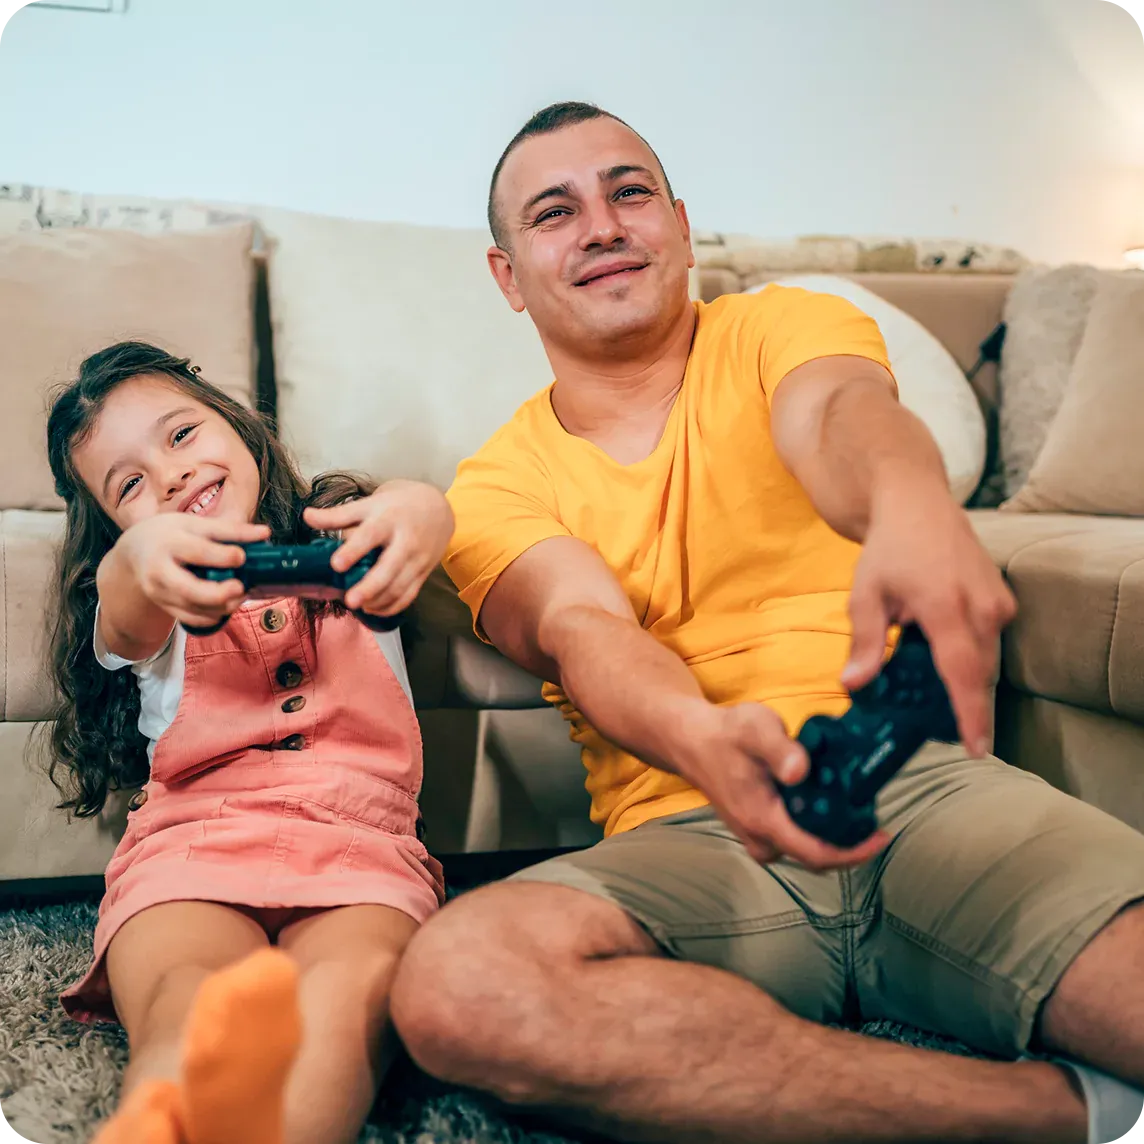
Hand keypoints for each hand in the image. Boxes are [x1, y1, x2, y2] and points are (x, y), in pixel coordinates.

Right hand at [114, 514, 269, 629]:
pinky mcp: (165, 607)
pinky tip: (227, 604)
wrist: (133, 553)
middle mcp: (160, 571)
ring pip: (195, 609)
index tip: (242, 556)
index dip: (223, 556)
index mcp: (169, 543)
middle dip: (221, 593)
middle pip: (191, 591)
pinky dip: (214, 616)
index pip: (197, 552)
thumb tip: (265, 533)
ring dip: (224, 605)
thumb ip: (229, 530)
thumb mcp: (193, 524)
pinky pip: (193, 620)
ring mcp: (160, 593)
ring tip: (241, 593)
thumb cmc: (168, 534)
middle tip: (241, 587)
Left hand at [303, 480, 454, 618]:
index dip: (353, 550)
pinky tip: (374, 609)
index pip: (370, 536)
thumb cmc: (397, 506)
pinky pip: (409, 595)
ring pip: (400, 586)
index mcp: (388, 520)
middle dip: (370, 587)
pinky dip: (392, 606)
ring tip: (358, 606)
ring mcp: (417, 559)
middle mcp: (405, 541)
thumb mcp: (368, 505)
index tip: (336, 564)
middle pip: (390, 567)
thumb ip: (337, 515)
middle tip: (350, 601)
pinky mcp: (423, 573)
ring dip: (379, 600)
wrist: (437, 509)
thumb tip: (306, 516)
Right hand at [679, 700, 889, 870]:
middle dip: (849, 845)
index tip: (883, 837)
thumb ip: (780, 749)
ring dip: (831, 839)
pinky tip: (826, 808)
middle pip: (814, 858)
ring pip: (803, 852)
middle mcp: (759, 837)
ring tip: (855, 813)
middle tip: (874, 818)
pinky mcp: (754, 827)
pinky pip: (792, 841)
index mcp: (763, 820)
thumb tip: (801, 771)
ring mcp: (754, 836)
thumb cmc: (724, 733)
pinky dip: (814, 832)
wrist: (689, 740)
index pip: (816, 853)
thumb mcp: (755, 728)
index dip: (855, 852)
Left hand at [841, 479, 1015, 756]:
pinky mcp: (1003, 600)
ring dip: (965, 681)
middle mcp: (980, 606)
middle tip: (941, 733)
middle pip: (977, 674)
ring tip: (937, 701)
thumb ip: (865, 643)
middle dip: (964, 707)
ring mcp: (997, 602)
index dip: (969, 715)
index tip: (977, 748)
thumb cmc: (888, 548)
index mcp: (945, 607)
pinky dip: (970, 658)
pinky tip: (942, 662)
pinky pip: (989, 642)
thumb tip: (854, 684)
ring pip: (986, 660)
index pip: (963, 673)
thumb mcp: (865, 594)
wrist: (917, 504)